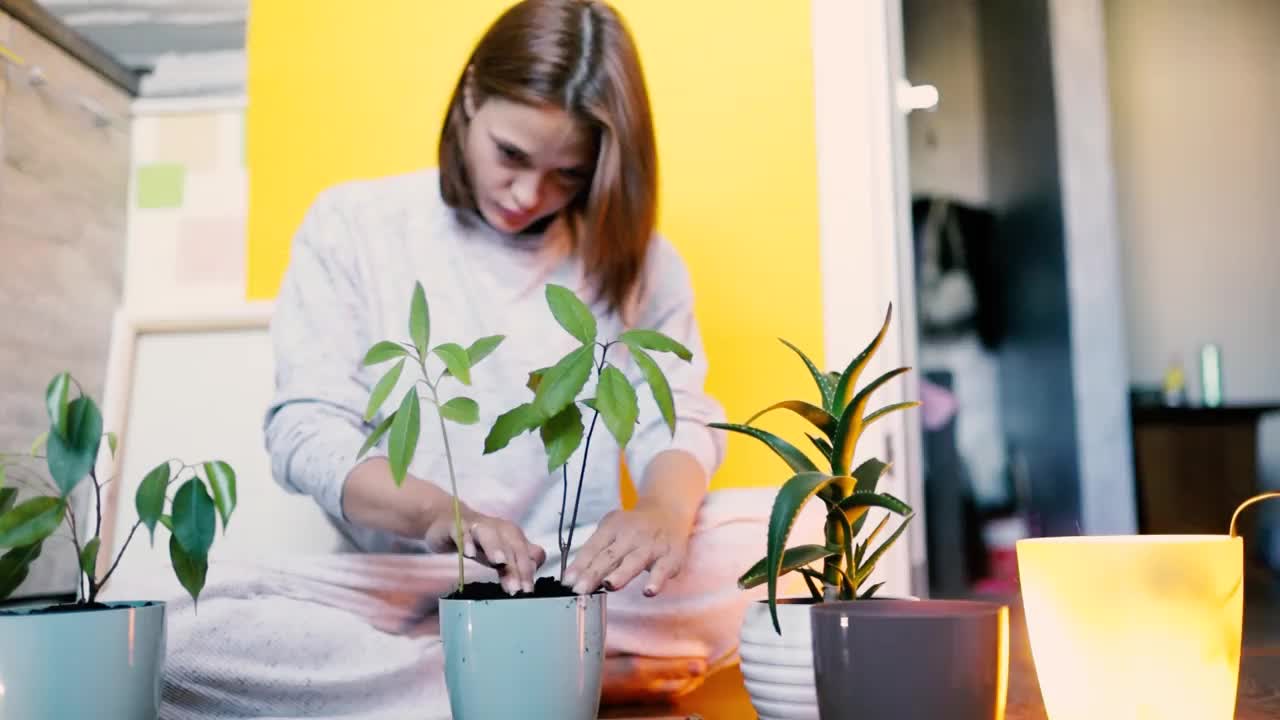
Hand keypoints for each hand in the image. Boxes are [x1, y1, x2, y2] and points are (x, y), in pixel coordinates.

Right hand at [425, 507, 545, 594]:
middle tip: (516, 587)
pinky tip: (469, 553)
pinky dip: (466, 541)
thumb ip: (515, 568)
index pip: (525, 553)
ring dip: (495, 547)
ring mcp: (477, 526)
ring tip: (499, 562)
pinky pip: (462, 533)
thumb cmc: (479, 542)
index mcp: (512, 535)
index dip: (526, 572)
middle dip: (515, 566)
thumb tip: (528, 585)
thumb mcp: (499, 556)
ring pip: (489, 535)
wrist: (449, 521)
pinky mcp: (456, 526)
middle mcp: (498, 528)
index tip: (527, 592)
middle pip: (510, 545)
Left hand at [562, 504, 688, 595]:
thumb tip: (570, 578)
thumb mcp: (611, 532)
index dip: (579, 565)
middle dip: (594, 573)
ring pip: (634, 561)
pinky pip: (663, 570)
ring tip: (609, 585)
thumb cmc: (633, 527)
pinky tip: (649, 591)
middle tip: (580, 590)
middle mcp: (631, 535)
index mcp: (612, 527)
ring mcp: (651, 546)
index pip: (593, 548)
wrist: (668, 512)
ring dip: (621, 574)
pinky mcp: (670, 557)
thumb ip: (593, 554)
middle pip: (610, 556)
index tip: (567, 582)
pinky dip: (656, 580)